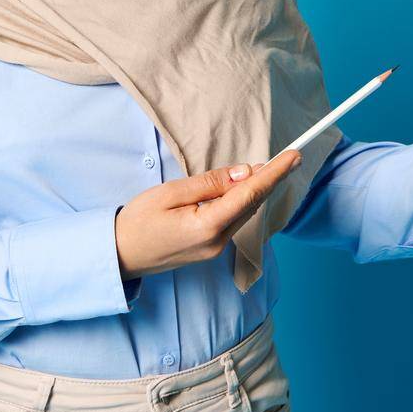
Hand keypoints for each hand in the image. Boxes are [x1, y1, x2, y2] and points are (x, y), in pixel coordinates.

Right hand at [115, 149, 303, 280]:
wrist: (118, 255)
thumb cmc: (138, 221)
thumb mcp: (171, 192)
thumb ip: (210, 183)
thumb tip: (244, 173)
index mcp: (208, 226)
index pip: (250, 194)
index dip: (275, 173)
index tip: (294, 156)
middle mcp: (218, 242)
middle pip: (252, 204)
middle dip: (269, 180)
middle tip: (287, 156)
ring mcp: (215, 250)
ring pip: (244, 213)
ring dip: (255, 191)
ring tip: (266, 168)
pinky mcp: (210, 250)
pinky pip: (233, 221)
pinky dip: (241, 203)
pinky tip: (241, 189)